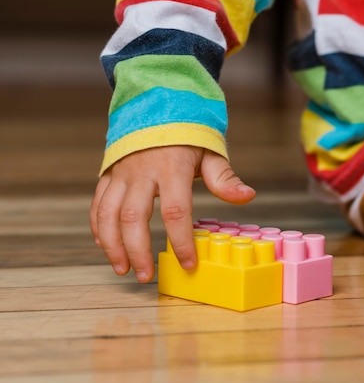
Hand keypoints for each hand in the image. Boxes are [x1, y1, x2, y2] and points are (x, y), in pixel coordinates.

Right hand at [90, 146, 255, 282]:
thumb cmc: (188, 134)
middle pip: (133, 218)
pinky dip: (98, 228)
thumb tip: (247, 196)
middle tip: (145, 277)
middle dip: (138, 251)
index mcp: (172, 168)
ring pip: (108, 214)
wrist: (157, 105)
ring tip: (123, 269)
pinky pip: (98, 204)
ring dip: (113, 246)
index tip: (187, 264)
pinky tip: (106, 247)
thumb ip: (224, 178)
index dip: (181, 241)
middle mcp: (142, 172)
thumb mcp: (211, 152)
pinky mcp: (108, 174)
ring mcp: (121, 173)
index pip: (175, 212)